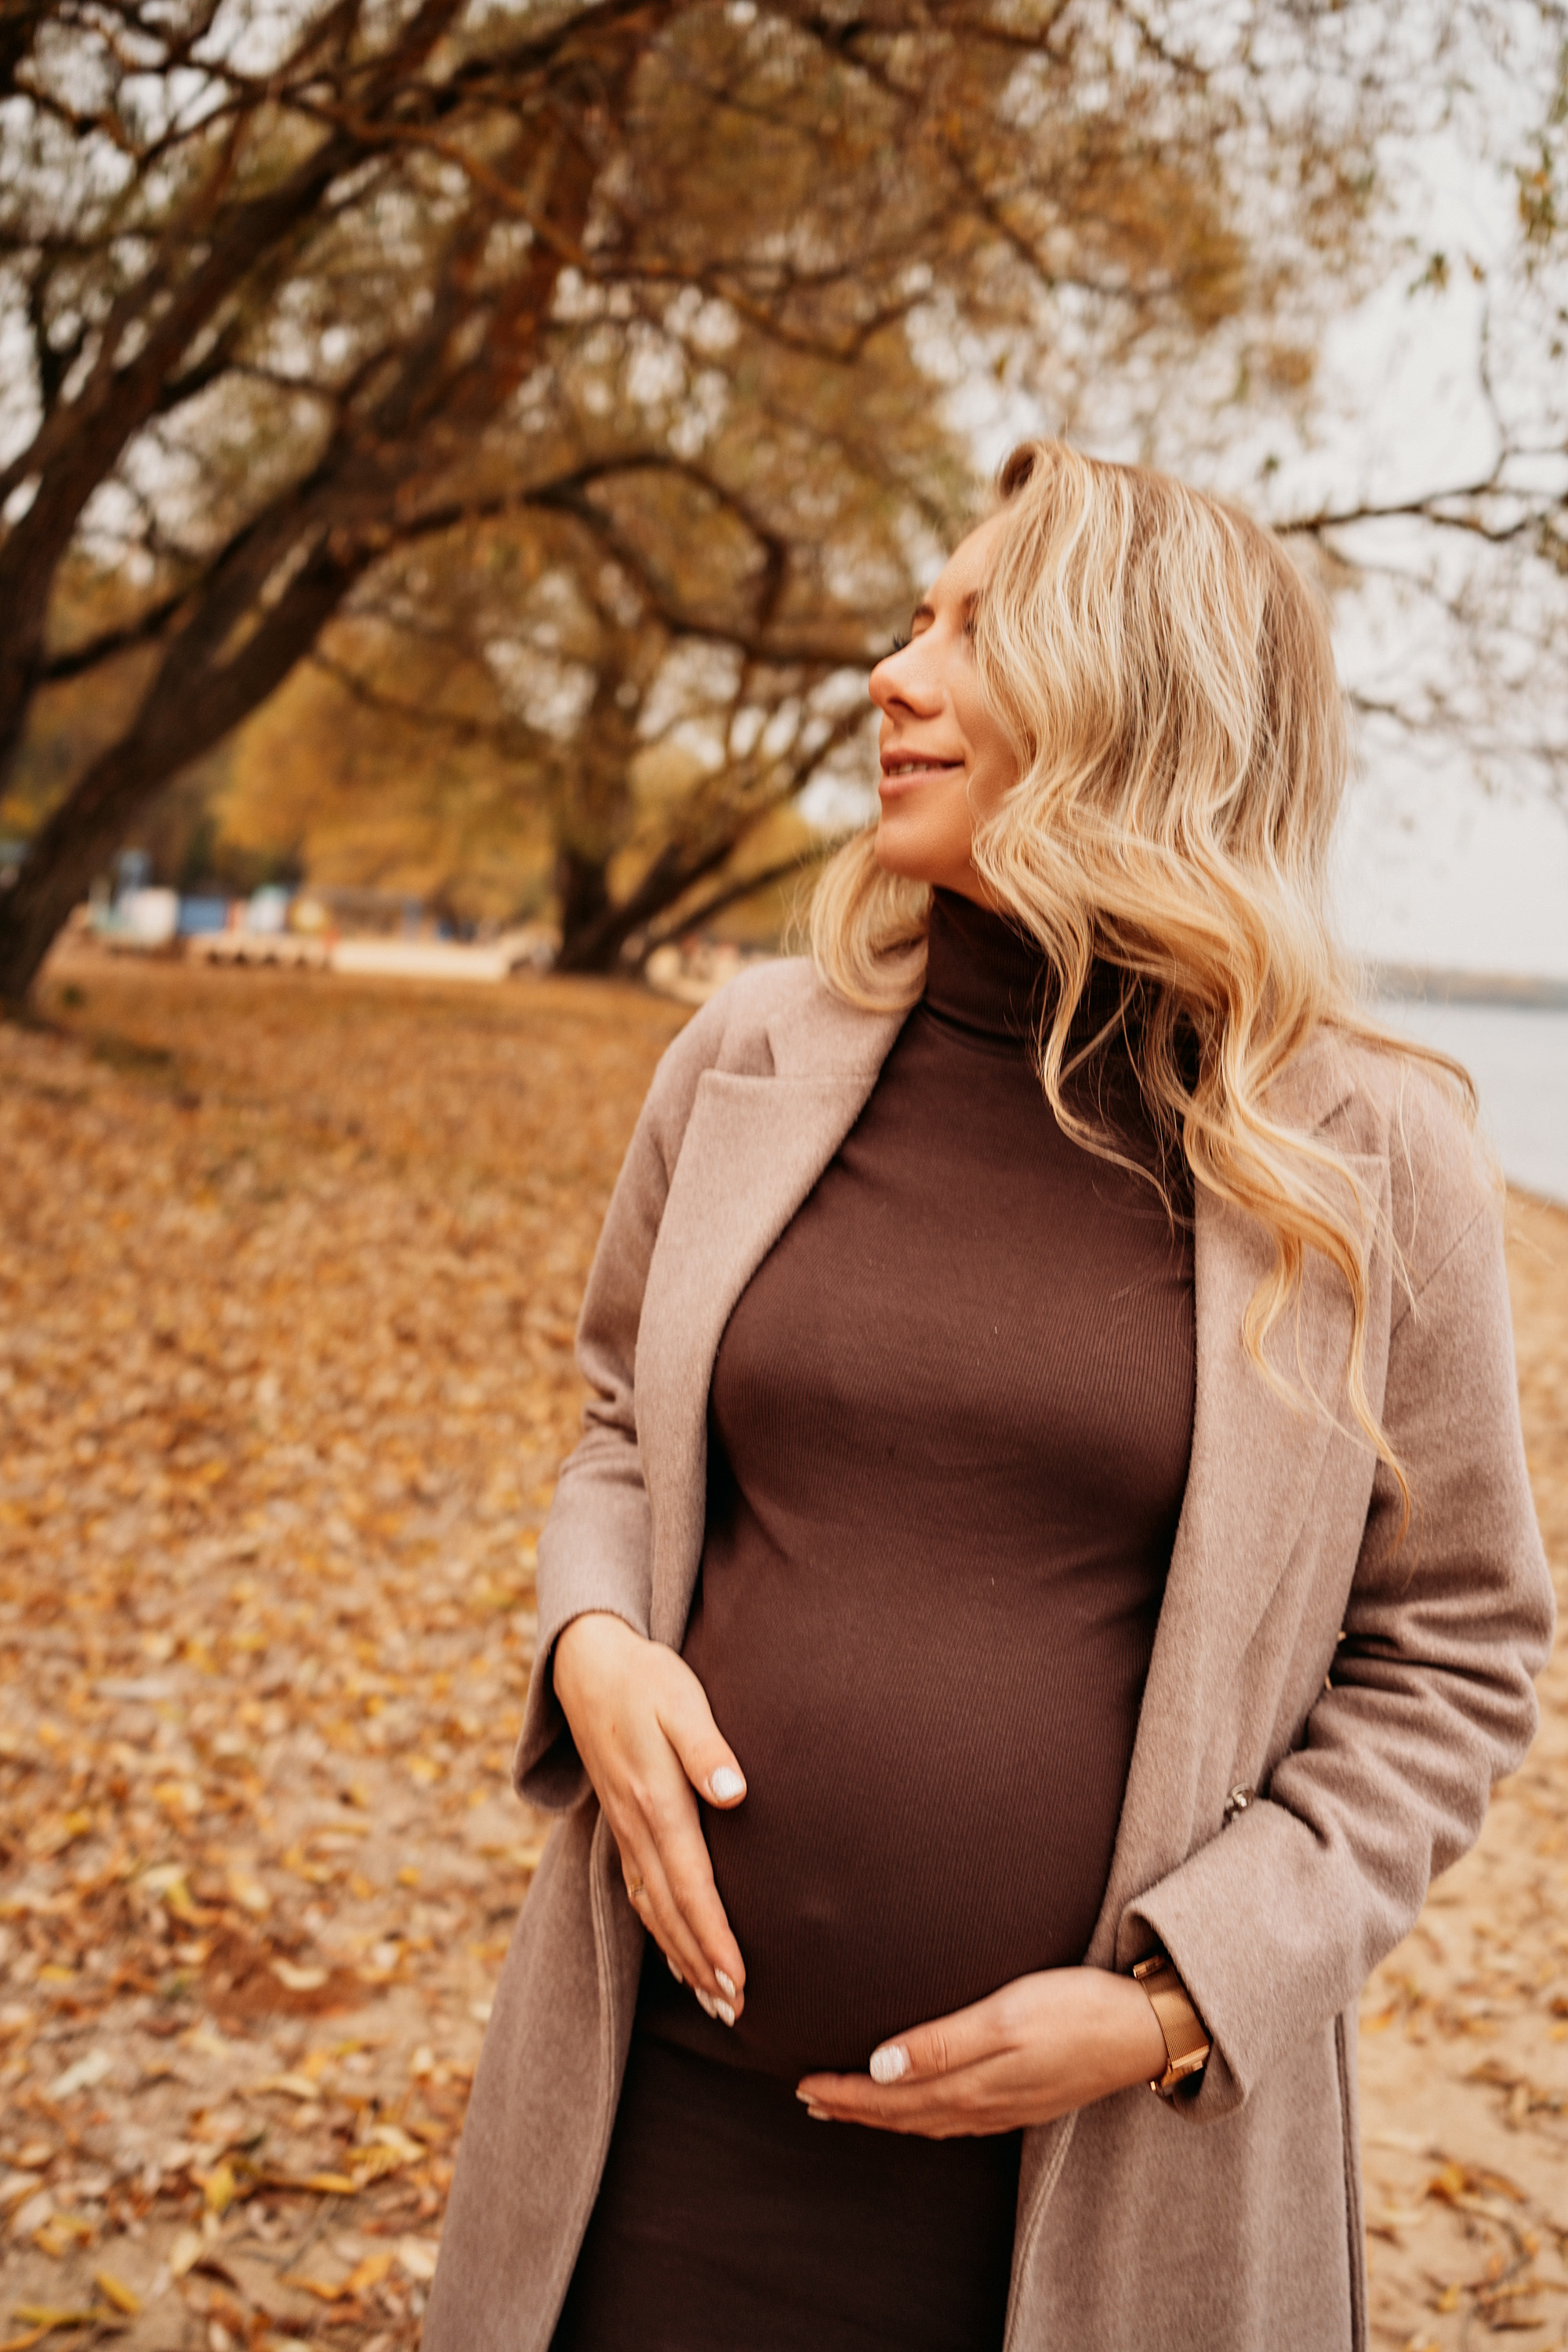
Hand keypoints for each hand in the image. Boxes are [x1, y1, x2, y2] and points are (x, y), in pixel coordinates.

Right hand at [553, 1611, 747, 2022]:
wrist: (587, 1664)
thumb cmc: (646, 1678)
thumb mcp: (681, 1700)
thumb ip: (707, 1747)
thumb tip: (734, 1792)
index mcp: (656, 1801)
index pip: (690, 1886)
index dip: (714, 1937)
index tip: (737, 1980)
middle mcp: (637, 1825)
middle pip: (671, 1910)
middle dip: (702, 1964)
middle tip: (735, 2010)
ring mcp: (624, 1828)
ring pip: (653, 1907)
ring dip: (682, 1956)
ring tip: (712, 1999)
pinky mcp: (622, 1822)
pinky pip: (639, 1890)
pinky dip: (660, 1928)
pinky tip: (675, 1951)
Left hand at [795, 1966, 1169, 2137]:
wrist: (1143, 2029)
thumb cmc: (1075, 2008)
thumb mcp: (1006, 2016)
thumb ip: (943, 2043)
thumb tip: (881, 2066)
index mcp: (972, 2083)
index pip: (890, 2097)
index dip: (844, 2092)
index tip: (802, 2084)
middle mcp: (982, 2104)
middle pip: (902, 2115)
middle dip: (853, 2107)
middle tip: (808, 2099)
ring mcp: (1004, 2107)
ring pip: (926, 2121)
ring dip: (883, 2115)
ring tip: (849, 2104)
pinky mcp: (1022, 2100)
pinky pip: (954, 2120)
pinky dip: (920, 2117)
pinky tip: (918, 2107)